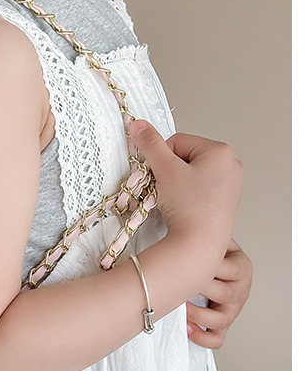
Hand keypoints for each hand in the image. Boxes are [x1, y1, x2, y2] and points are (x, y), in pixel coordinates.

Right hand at [129, 120, 243, 270]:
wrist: (199, 246)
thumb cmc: (189, 208)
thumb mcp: (165, 170)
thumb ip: (150, 144)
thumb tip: (138, 124)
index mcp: (221, 151)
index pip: (178, 142)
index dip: (161, 159)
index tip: (158, 176)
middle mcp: (231, 165)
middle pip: (186, 158)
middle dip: (170, 172)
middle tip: (166, 190)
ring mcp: (231, 185)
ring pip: (192, 175)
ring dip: (177, 185)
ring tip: (175, 201)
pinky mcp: (226, 203)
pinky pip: (200, 191)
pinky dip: (188, 197)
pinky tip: (184, 210)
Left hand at [186, 238, 252, 348]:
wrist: (206, 269)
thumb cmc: (204, 254)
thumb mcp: (211, 240)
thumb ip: (208, 235)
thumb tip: (184, 224)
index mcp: (242, 267)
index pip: (229, 269)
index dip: (207, 268)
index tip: (187, 263)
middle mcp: (241, 290)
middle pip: (224, 295)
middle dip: (199, 289)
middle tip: (180, 284)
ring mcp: (232, 310)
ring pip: (222, 319)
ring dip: (198, 315)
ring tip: (181, 307)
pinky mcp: (221, 326)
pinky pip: (217, 339)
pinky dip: (202, 337)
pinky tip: (187, 329)